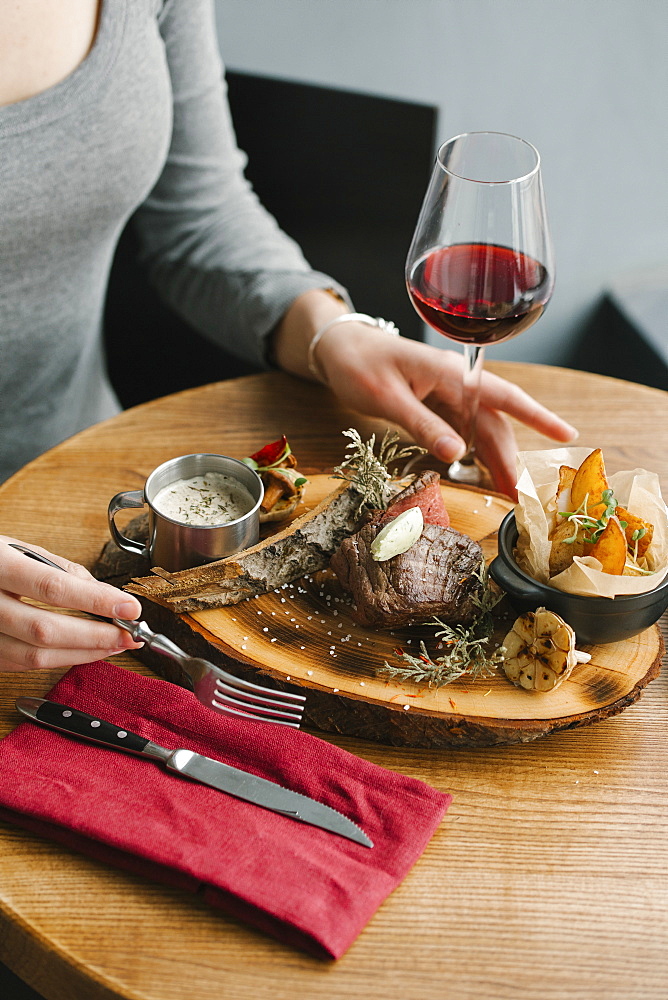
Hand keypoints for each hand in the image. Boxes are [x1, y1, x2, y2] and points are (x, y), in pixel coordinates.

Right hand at [0, 537, 143, 670]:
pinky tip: (85, 650)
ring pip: (35, 656)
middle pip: (44, 631)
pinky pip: (23, 664)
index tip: (129, 608)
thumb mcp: (17, 547)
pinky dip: (60, 659)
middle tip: (130, 634)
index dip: (95, 602)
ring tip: (115, 644)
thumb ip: (62, 570)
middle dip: (95, 637)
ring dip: (83, 653)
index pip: (52, 588)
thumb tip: (103, 594)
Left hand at [316, 325, 577, 498]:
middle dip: (511, 457)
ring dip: (495, 459)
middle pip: (493, 422)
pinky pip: (463, 431)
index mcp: (448, 373)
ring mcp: (446, 394)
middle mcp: (454, 382)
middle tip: (523, 494)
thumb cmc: (358, 364)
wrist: (337, 349)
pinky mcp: (435, 405)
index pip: (502, 395)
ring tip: (509, 491)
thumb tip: (457, 455)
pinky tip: (484, 473)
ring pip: (480, 429)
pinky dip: (474, 453)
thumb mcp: (387, 397)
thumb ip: (422, 425)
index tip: (565, 434)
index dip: (535, 416)